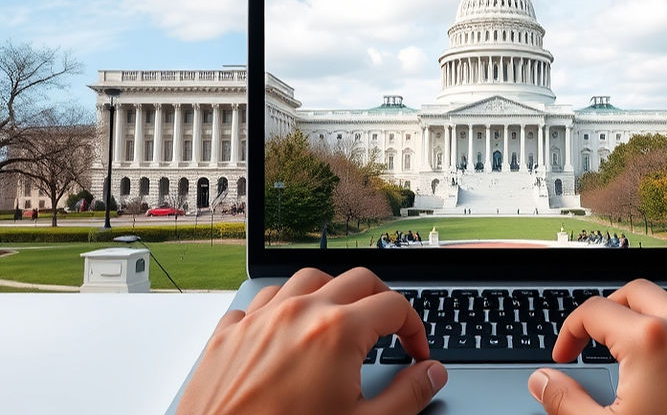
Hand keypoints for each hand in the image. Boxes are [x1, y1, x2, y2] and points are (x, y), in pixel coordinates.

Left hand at [178, 267, 447, 414]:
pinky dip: (283, 306)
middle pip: (356, 279)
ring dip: (332, 292)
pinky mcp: (227, 335)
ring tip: (342, 319)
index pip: (394, 306)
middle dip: (381, 300)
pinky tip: (288, 331)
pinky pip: (262, 300)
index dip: (415, 328)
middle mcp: (299, 313)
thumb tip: (431, 373)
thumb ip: (407, 396)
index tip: (416, 352)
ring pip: (307, 279)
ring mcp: (259, 319)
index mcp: (337, 331)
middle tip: (389, 329)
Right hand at [528, 280, 666, 414]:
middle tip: (599, 339)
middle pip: (636, 291)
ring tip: (645, 339)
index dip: (570, 332)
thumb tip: (543, 382)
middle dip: (611, 311)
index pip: (594, 311)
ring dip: (657, 310)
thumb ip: (567, 403)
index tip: (566, 354)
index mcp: (649, 341)